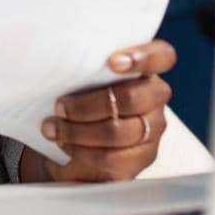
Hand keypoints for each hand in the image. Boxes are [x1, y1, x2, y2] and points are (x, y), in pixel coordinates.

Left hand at [21, 39, 176, 183]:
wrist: (73, 141)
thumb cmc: (77, 98)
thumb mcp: (80, 78)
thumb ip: (82, 68)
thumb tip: (54, 59)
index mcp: (145, 68)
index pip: (162, 56)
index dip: (142, 57)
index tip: (112, 62)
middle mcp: (155, 97)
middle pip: (132, 98)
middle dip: (87, 105)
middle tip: (59, 106)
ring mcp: (153, 129)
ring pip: (119, 132)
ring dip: (77, 130)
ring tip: (52, 128)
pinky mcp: (142, 158)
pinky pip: (113, 158)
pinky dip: (82, 151)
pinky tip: (65, 143)